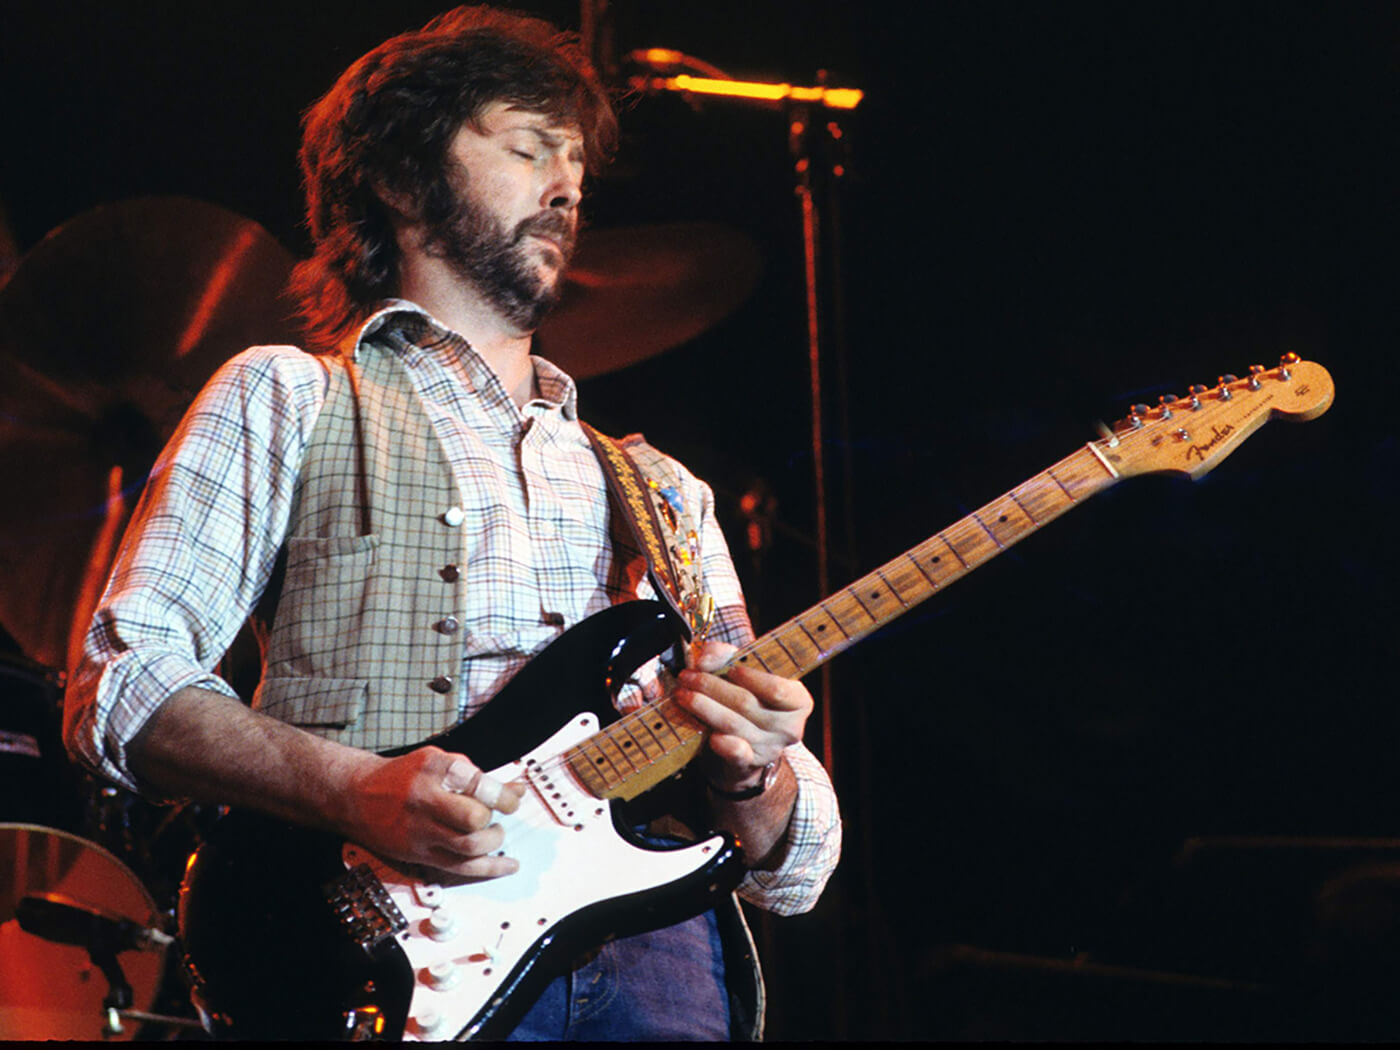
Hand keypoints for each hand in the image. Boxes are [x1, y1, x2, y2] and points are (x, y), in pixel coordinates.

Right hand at [340, 746, 523, 877]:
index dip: (502, 794)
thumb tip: (515, 790)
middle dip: (493, 818)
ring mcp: (421, 831)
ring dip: (492, 841)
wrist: (356, 796)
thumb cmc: (404, 776)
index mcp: (433, 769)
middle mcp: (426, 800)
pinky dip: (490, 868)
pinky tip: (508, 864)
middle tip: (495, 815)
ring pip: (468, 847)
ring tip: (493, 832)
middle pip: (472, 818)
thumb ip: (475, 774)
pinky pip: (460, 867)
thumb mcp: (437, 761)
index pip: (477, 784)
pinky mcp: (420, 854)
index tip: (512, 797)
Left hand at [674, 641, 812, 792]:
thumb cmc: (748, 697)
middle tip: (687, 676)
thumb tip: (704, 659)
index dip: (752, 678)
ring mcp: (770, 748)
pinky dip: (724, 745)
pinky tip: (710, 736)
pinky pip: (737, 754)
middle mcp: (789, 727)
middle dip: (712, 686)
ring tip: (682, 694)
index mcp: (798, 701)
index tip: (731, 669)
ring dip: (703, 707)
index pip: (778, 689)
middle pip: (747, 703)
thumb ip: (725, 655)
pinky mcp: (749, 764)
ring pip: (733, 724)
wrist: (744, 742)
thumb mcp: (744, 670)